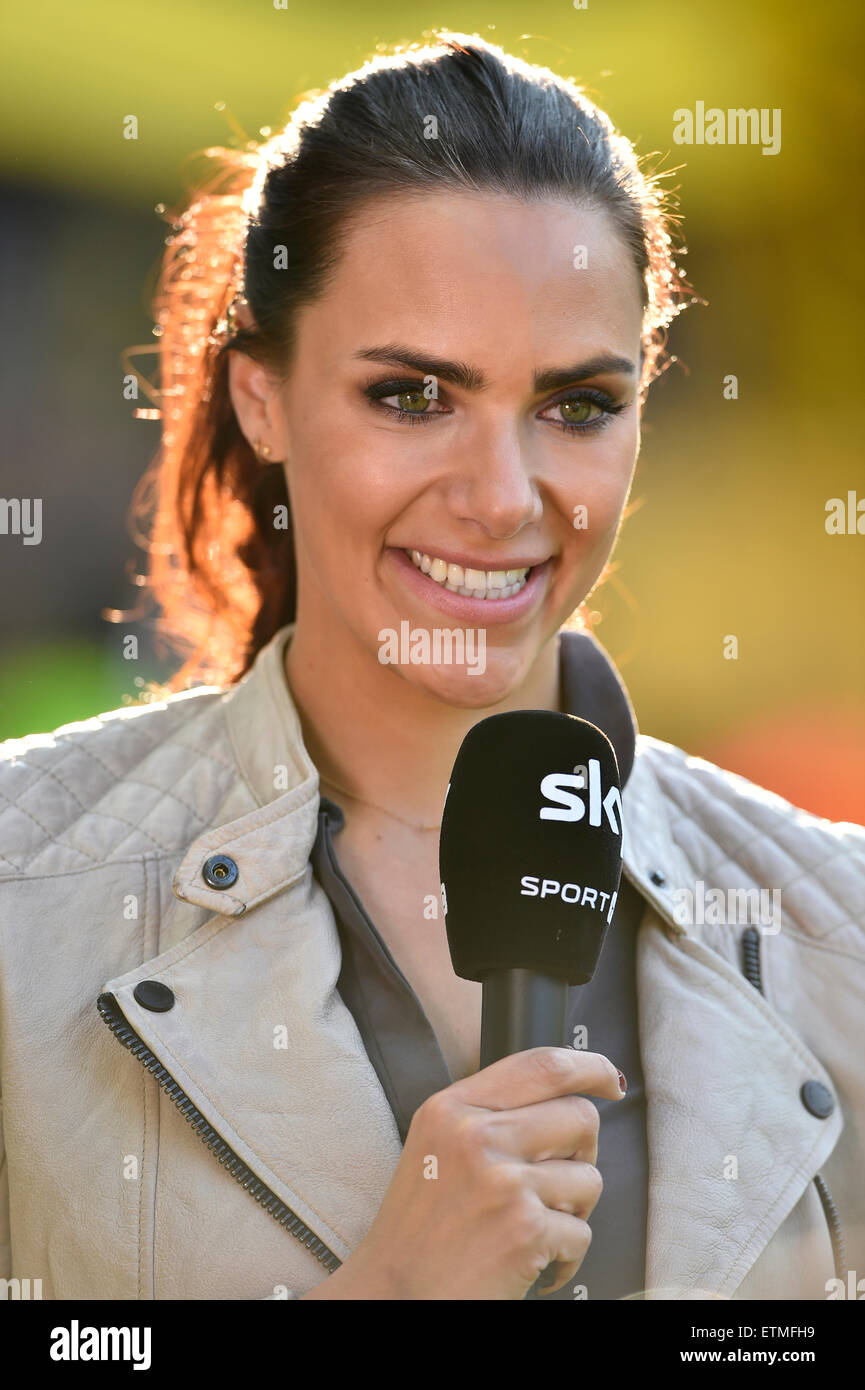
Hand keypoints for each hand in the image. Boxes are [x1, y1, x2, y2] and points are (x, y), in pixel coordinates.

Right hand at [301, 1047, 624, 1299]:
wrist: (394, 1294)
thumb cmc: (417, 1230)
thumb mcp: (436, 1145)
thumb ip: (489, 1114)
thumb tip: (563, 1097)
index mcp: (452, 1108)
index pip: (541, 1066)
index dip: (588, 1066)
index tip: (607, 1078)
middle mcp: (476, 1136)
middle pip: (580, 1117)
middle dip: (583, 1152)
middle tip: (556, 1179)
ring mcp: (503, 1182)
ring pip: (590, 1177)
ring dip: (573, 1209)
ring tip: (533, 1225)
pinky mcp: (525, 1228)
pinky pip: (582, 1233)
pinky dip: (565, 1256)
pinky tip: (531, 1260)